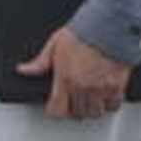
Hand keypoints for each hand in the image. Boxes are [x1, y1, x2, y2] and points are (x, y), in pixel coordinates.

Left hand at [16, 24, 131, 120]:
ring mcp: (100, 88)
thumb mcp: (55, 44)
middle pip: (77, 114)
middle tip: (75, 100)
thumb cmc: (84, 32)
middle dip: (74, 110)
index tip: (56, 105)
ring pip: (94, 113)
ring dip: (92, 109)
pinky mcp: (116, 86)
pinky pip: (112, 106)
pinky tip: (105, 96)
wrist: (109, 25)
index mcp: (65, 78)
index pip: (56, 111)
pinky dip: (109, 105)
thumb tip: (24, 70)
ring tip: (90, 99)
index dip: (55, 110)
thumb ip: (40, 62)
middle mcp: (82, 87)